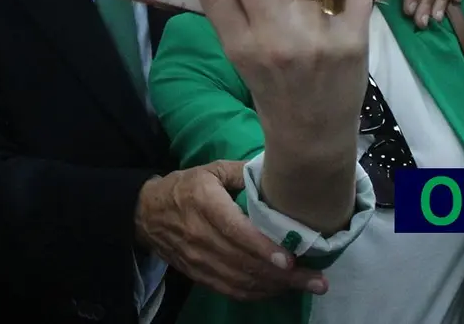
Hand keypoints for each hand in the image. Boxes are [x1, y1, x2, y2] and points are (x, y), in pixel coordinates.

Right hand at [135, 161, 327, 300]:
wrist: (147, 214)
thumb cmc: (185, 187)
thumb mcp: (210, 170)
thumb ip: (242, 172)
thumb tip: (278, 173)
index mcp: (205, 204)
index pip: (235, 231)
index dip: (262, 248)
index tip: (289, 260)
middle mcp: (201, 236)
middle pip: (244, 262)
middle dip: (283, 275)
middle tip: (317, 280)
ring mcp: (199, 260)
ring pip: (240, 280)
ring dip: (275, 287)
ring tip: (305, 285)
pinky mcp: (199, 275)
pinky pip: (230, 290)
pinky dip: (257, 293)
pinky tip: (278, 289)